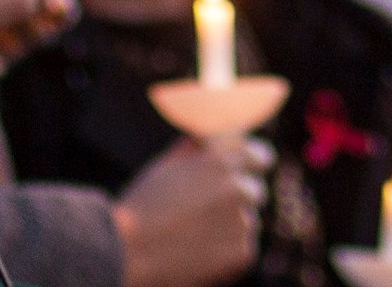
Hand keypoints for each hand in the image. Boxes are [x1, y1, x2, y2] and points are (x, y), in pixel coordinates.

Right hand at [114, 136, 273, 286]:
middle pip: (255, 190)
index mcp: (221, 161)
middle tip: (209, 210)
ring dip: (231, 224)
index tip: (249, 171)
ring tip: (196, 232)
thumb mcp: (168, 164)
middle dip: (239, 197)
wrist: (131, 251)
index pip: (260, 155)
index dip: (253, 163)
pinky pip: (243, 246)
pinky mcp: (243, 253)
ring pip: (248, 220)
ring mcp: (243, 222)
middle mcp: (238, 188)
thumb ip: (201, 148)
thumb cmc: (144, 205)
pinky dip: (227, 249)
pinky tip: (200, 250)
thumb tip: (220, 139)